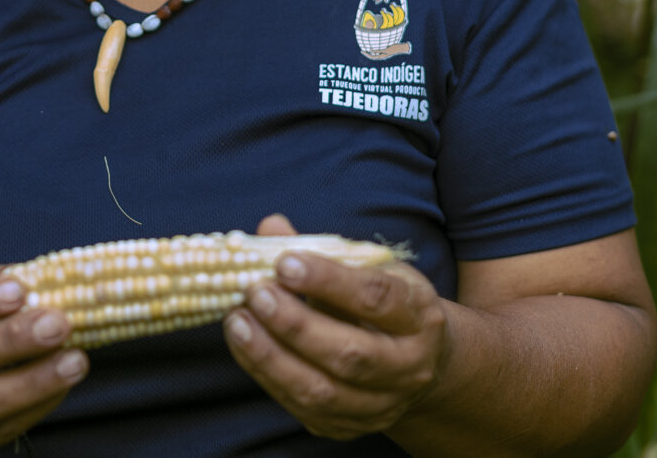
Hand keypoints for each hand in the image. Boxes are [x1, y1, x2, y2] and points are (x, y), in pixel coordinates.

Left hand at [223, 215, 450, 440]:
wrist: (418, 362)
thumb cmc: (384, 304)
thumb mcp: (367, 270)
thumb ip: (320, 251)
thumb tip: (270, 227)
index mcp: (419, 315)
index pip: (375, 298)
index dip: (328, 280)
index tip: (285, 262)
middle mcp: (408, 366)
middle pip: (349, 354)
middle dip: (295, 324)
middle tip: (255, 293)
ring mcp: (381, 404)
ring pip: (322, 392)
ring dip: (271, 356)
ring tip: (237, 321)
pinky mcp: (349, 427)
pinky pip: (303, 408)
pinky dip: (267, 375)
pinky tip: (244, 345)